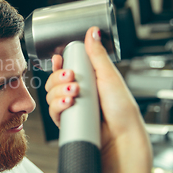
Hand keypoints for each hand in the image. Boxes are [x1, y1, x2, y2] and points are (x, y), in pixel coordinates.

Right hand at [45, 26, 151, 172]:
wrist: (121, 140)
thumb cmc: (122, 111)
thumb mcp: (109, 77)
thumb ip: (96, 55)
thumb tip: (92, 32)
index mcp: (89, 81)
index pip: (67, 68)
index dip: (59, 64)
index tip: (59, 59)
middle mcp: (79, 94)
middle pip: (54, 81)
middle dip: (58, 78)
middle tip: (71, 78)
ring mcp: (72, 109)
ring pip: (50, 96)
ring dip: (58, 92)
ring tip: (74, 94)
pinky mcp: (67, 123)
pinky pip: (52, 112)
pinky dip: (57, 107)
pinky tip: (67, 105)